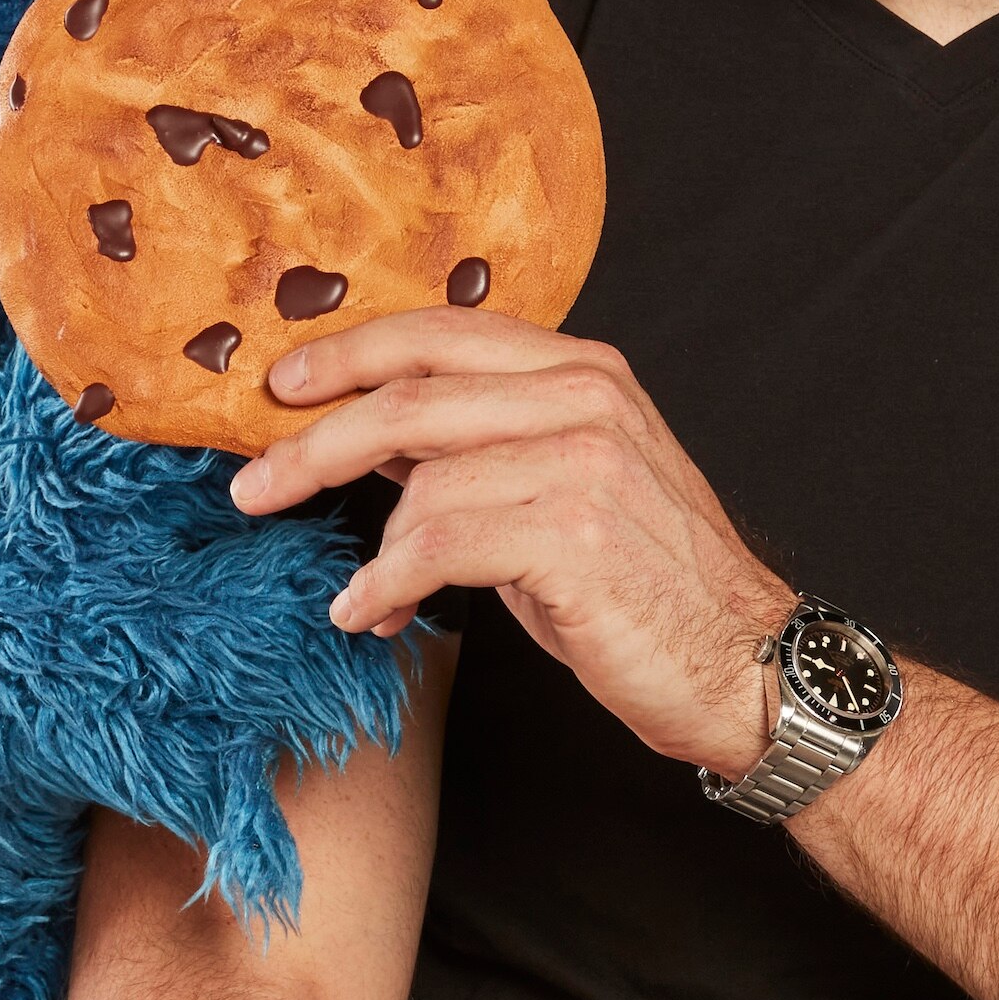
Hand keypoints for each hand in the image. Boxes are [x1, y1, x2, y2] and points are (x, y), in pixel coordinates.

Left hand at [230, 310, 790, 776]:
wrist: (746, 667)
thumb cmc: (650, 587)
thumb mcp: (570, 489)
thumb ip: (486, 447)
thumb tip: (375, 440)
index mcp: (586, 372)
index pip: (446, 333)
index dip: (353, 353)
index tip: (282, 387)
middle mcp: (587, 398)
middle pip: (413, 394)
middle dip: (315, 442)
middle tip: (252, 486)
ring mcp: (584, 460)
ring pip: (419, 476)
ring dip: (369, 547)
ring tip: (361, 598)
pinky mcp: (572, 532)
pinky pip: (436, 544)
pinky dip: (386, 584)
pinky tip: (374, 613)